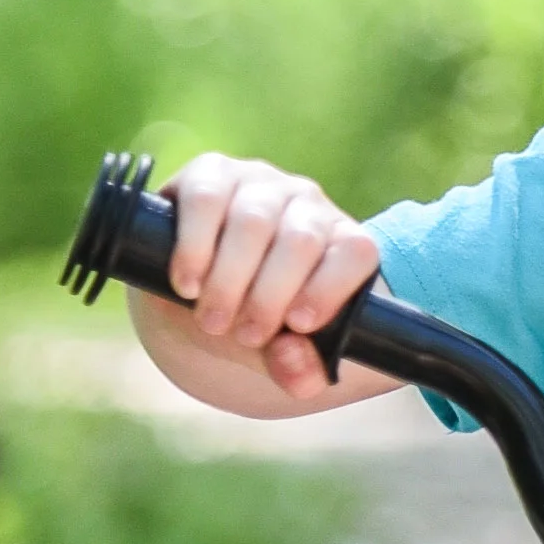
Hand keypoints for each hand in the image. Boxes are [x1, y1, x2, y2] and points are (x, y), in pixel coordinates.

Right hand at [141, 154, 383, 399]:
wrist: (197, 290)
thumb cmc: (254, 318)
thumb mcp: (281, 351)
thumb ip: (298, 370)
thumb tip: (291, 365)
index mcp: (340, 243)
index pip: (356, 253)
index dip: (331, 288)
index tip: (298, 325)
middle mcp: (306, 204)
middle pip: (300, 242)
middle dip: (268, 298)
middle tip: (242, 335)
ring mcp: (260, 183)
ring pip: (254, 222)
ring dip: (230, 279)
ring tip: (212, 320)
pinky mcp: (211, 172)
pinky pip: (207, 199)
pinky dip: (196, 247)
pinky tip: (188, 282)